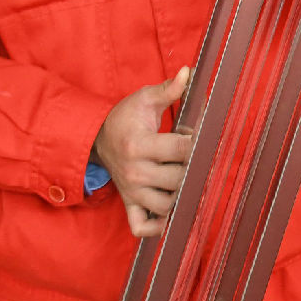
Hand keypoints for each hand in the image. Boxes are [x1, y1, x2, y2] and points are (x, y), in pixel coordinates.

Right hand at [93, 67, 193, 237]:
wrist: (98, 139)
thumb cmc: (126, 118)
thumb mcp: (145, 99)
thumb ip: (169, 89)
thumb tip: (188, 72)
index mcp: (139, 145)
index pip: (180, 149)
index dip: (198, 142)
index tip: (201, 135)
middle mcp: (134, 173)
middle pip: (178, 179)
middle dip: (195, 167)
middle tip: (198, 156)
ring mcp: (131, 192)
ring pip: (167, 206)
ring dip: (184, 194)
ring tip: (188, 176)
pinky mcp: (129, 204)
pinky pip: (141, 227)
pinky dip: (159, 227)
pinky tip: (174, 212)